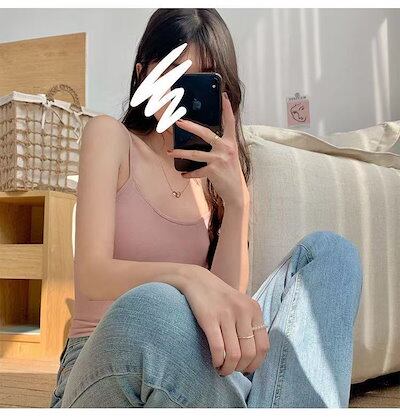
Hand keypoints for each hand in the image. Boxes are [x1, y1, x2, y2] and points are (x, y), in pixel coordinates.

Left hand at [167, 92, 248, 206]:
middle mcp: (226, 148)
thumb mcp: (229, 156)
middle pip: (205, 133)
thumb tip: (204, 137)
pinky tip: (183, 174)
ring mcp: (219, 160)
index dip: (227, 109)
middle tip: (178, 122)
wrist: (236, 192)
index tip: (224, 96)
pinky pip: (196, 171)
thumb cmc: (230, 172)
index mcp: (231, 142)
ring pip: (195, 154)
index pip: (230, 122)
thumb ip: (220, 145)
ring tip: (170, 151)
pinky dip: (189, 173)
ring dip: (180, 153)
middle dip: (190, 127)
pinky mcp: (213, 171)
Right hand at [180, 265, 269, 376]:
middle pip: (249, 353)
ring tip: (222, 369)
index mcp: (254, 309)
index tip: (246, 368)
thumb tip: (253, 357)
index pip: (263, 346)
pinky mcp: (209, 318)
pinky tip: (214, 362)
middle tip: (232, 370)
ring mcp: (226, 314)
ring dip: (228, 368)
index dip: (256, 363)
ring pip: (234, 354)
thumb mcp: (241, 305)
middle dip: (240, 368)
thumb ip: (249, 324)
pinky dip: (217, 361)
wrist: (197, 280)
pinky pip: (218, 348)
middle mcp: (243, 311)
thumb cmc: (219, 297)